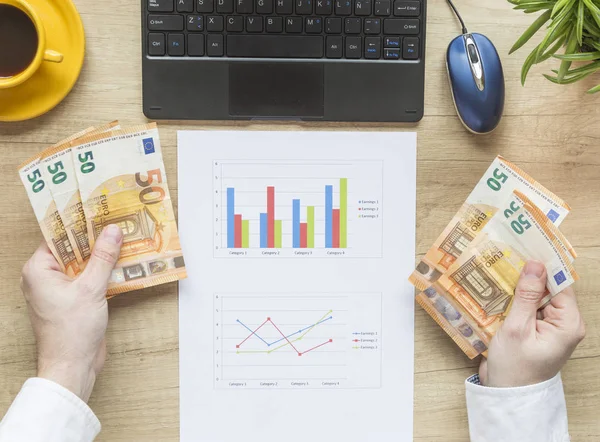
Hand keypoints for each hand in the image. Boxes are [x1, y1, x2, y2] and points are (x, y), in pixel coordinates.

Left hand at [20, 225, 122, 401]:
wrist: (73, 366)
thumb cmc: (70, 331)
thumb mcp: (90, 289)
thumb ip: (103, 258)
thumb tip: (112, 232)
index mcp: (38, 270)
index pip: (58, 237)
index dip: (79, 224)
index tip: (99, 212)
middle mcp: (46, 278)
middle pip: (73, 249)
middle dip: (95, 239)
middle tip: (117, 223)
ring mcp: (60, 289)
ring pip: (84, 264)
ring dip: (103, 256)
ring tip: (125, 240)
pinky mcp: (75, 300)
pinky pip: (89, 278)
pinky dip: (104, 272)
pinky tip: (123, 264)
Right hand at [479, 260, 585, 387]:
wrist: (506, 396)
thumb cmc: (514, 367)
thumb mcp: (516, 328)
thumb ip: (526, 295)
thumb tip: (535, 265)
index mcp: (567, 323)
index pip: (559, 284)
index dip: (543, 265)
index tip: (525, 246)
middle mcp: (563, 323)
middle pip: (546, 288)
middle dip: (526, 275)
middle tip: (504, 256)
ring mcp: (549, 327)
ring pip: (534, 296)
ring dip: (516, 288)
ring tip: (496, 271)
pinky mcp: (535, 331)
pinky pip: (527, 308)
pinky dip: (513, 301)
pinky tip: (495, 292)